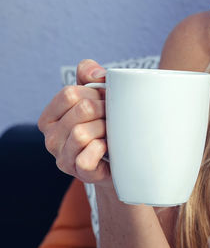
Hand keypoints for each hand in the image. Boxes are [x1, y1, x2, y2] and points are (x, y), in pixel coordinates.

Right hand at [38, 59, 111, 183]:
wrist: (122, 160)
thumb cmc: (105, 124)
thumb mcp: (95, 95)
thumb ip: (90, 75)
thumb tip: (97, 74)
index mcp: (49, 118)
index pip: (69, 93)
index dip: (95, 93)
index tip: (106, 100)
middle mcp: (50, 138)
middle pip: (81, 110)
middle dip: (104, 109)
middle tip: (114, 116)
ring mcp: (62, 158)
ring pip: (82, 134)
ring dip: (105, 129)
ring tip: (112, 132)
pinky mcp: (79, 173)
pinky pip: (86, 160)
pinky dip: (100, 150)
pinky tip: (107, 147)